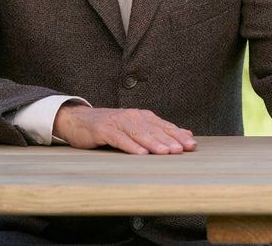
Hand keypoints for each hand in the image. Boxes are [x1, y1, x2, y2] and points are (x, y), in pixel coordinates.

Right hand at [54, 104, 197, 154]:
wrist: (79, 120)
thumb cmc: (111, 127)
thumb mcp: (136, 127)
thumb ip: (160, 131)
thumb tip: (187, 134)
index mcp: (143, 117)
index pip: (164, 126)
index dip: (178, 135)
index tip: (192, 145)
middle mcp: (133, 117)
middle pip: (154, 130)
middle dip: (169, 140)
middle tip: (181, 150)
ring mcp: (119, 122)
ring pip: (139, 133)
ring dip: (153, 143)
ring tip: (165, 152)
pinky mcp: (104, 130)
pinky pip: (120, 138)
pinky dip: (131, 146)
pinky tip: (140, 153)